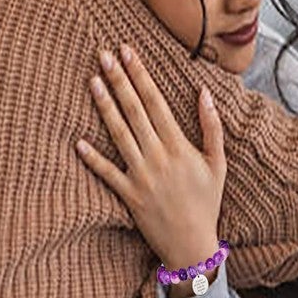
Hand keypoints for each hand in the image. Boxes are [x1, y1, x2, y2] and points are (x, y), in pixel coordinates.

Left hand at [76, 43, 226, 269]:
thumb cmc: (207, 202)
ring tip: (92, 81)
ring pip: (119, 134)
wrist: (193, 246)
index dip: (141, 74)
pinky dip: (93, 158)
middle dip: (119, 80)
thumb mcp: (218, 163)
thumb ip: (212, 126)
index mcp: (179, 146)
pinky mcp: (128, 195)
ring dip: (104, 106)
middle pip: (134, 110)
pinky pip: (107, 173)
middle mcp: (158, 156)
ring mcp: (141, 176)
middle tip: (104, 54)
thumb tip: (204, 92)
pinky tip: (78, 141)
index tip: (128, 52)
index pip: (156, 101)